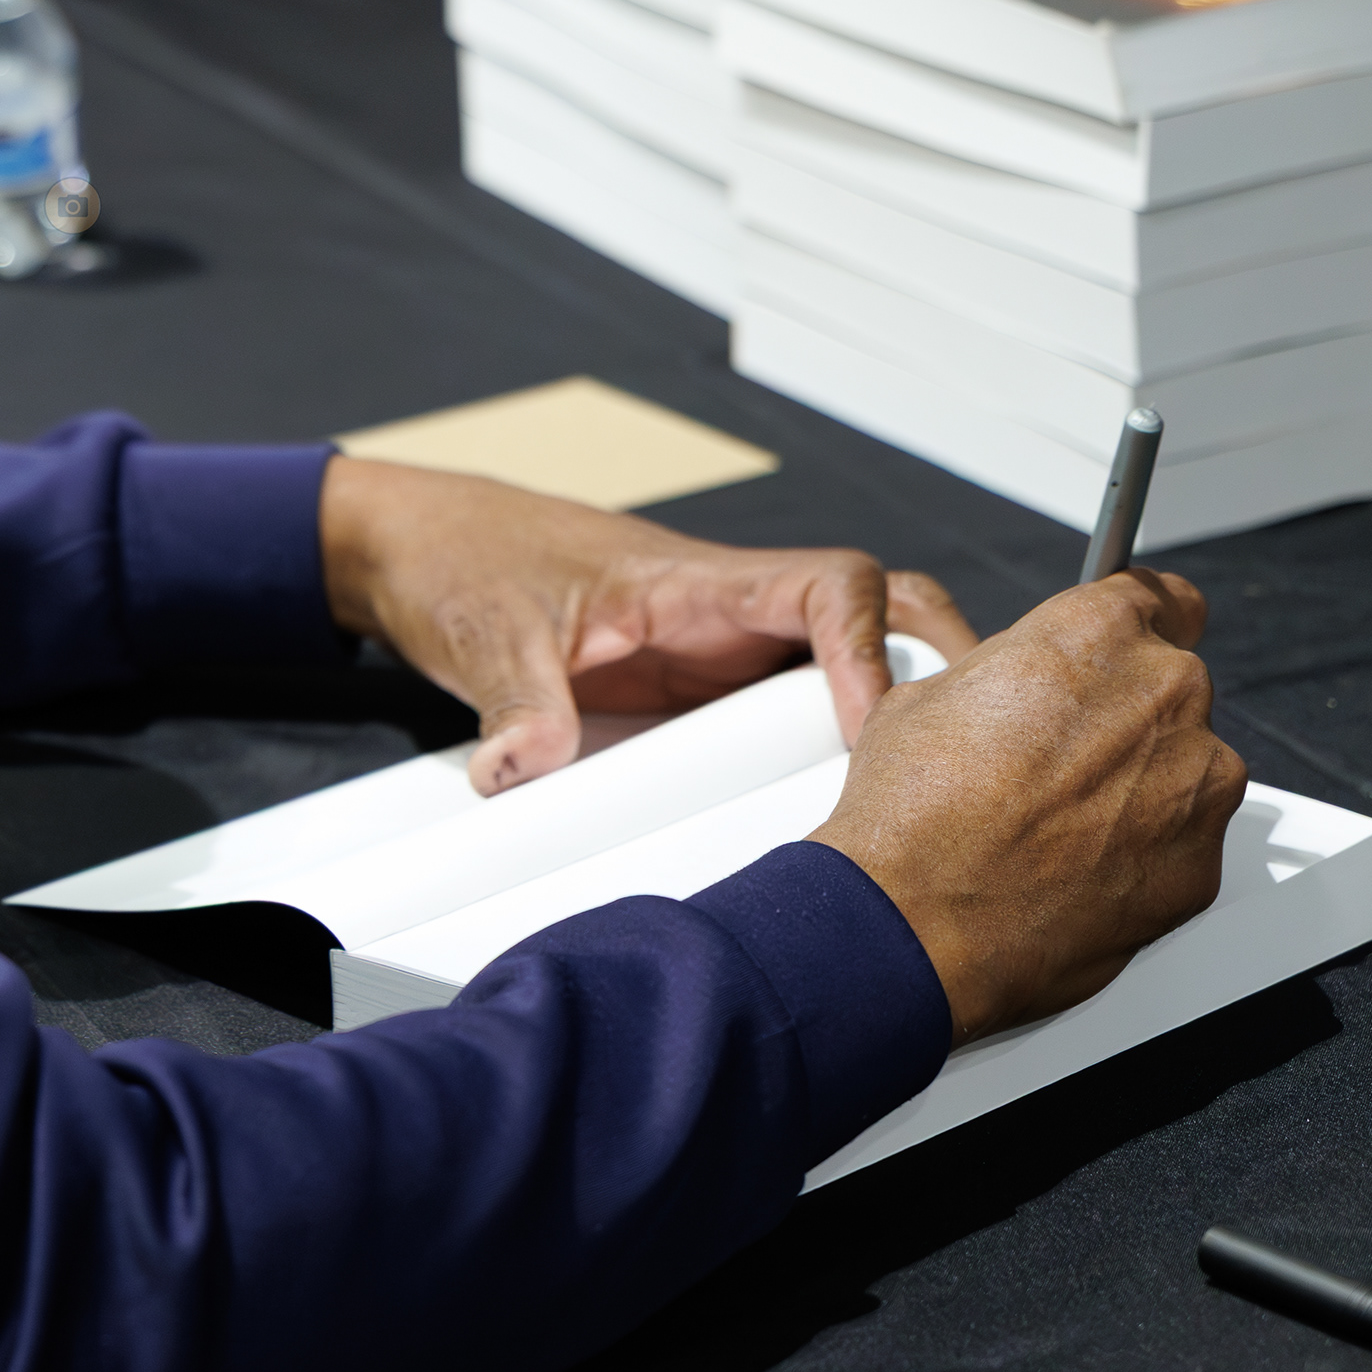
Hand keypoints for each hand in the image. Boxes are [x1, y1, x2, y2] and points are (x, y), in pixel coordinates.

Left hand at [319, 457, 978, 794]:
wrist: (420, 552)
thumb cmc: (463, 559)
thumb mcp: (489, 635)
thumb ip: (517, 705)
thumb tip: (520, 770)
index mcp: (698, 581)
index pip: (832, 585)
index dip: (870, 651)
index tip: (866, 729)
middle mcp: (730, 614)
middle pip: (876, 621)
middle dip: (929, 678)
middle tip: (951, 768)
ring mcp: (722, 656)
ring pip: (845, 674)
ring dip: (888, 723)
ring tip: (912, 810)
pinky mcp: (700, 695)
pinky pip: (786, 718)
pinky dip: (824, 758)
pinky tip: (832, 819)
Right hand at [812, 569, 1244, 1043]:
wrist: (916, 924)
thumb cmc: (913, 813)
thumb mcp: (932, 694)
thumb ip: (1010, 673)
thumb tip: (1021, 686)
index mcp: (1098, 632)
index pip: (1163, 596)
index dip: (1138, 624)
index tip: (1129, 649)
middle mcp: (1165, 694)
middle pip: (1171, 688)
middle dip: (1125, 717)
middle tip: (1057, 760)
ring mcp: (1196, 782)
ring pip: (1186, 768)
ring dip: (1141, 787)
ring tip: (1060, 826)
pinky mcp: (1204, 864)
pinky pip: (1186, 843)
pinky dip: (1146, 853)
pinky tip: (1078, 869)